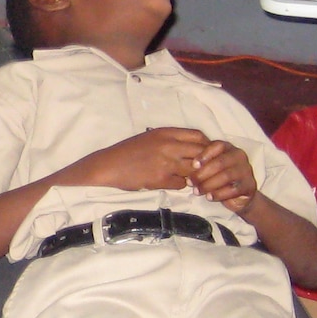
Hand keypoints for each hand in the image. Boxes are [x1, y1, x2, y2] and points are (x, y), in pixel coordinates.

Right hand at [72, 128, 209, 191]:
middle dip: (205, 163)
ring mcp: (166, 163)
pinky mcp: (160, 179)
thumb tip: (194, 148)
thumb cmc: (129, 150)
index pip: (199, 136)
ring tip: (187, 178)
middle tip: (202, 169)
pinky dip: (180, 185)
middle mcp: (168, 145)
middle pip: (201, 153)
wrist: (109, 165)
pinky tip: (171, 182)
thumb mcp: (151, 137)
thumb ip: (172, 139)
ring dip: (193, 176)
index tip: (206, 153)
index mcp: (166, 132)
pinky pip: (181, 184)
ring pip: (194, 171)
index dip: (207, 145)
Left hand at [193, 140, 258, 213]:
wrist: (238, 196)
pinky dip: (219, 194)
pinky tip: (209, 197)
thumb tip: (186, 167)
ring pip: (226, 176)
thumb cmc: (218, 178)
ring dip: (208, 184)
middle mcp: (239, 156)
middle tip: (190, 182)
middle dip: (202, 173)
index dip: (205, 154)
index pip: (218, 146)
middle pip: (220, 162)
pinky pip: (233, 189)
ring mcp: (246, 171)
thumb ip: (202, 164)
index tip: (193, 165)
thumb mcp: (209, 168)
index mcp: (228, 148)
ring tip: (197, 191)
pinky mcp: (249, 185)